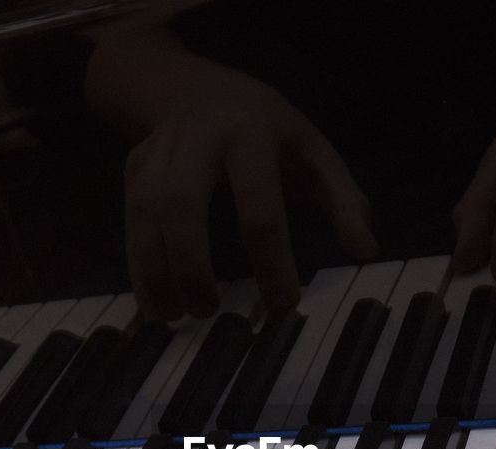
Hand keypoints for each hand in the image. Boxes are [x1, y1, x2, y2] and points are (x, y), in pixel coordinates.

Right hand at [122, 70, 376, 320]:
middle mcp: (198, 137)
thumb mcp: (312, 150)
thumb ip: (343, 198)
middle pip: (182, 203)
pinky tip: (154, 303)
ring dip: (155, 270)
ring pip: (145, 212)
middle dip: (191, 264)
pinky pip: (130, 219)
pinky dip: (137, 266)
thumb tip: (366, 250)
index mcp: (251, 133)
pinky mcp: (136, 165)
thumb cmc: (266, 127)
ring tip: (177, 316)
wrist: (196, 85)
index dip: (271, 260)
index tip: (283, 304)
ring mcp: (161, 149)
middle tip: (209, 311)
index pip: (260, 205)